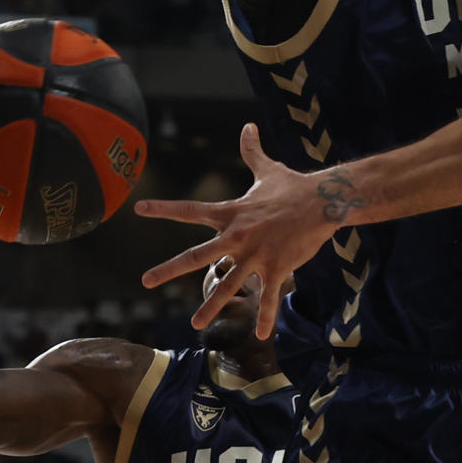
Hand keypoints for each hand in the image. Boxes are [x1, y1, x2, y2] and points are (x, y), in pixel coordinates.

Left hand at [134, 125, 344, 339]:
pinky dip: (264, 317)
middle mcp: (236, 235)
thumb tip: (248, 126)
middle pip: (196, 255)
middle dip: (168, 269)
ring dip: (210, 306)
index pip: (190, 210)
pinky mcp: (276, 267)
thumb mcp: (267, 169)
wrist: (323, 200)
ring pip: (227, 284)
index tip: (138, 208)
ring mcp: (255, 254)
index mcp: (230, 214)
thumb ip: (252, 150)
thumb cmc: (293, 187)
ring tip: (194, 324)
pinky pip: (268, 296)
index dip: (163, 208)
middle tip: (145, 281)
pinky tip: (260, 336)